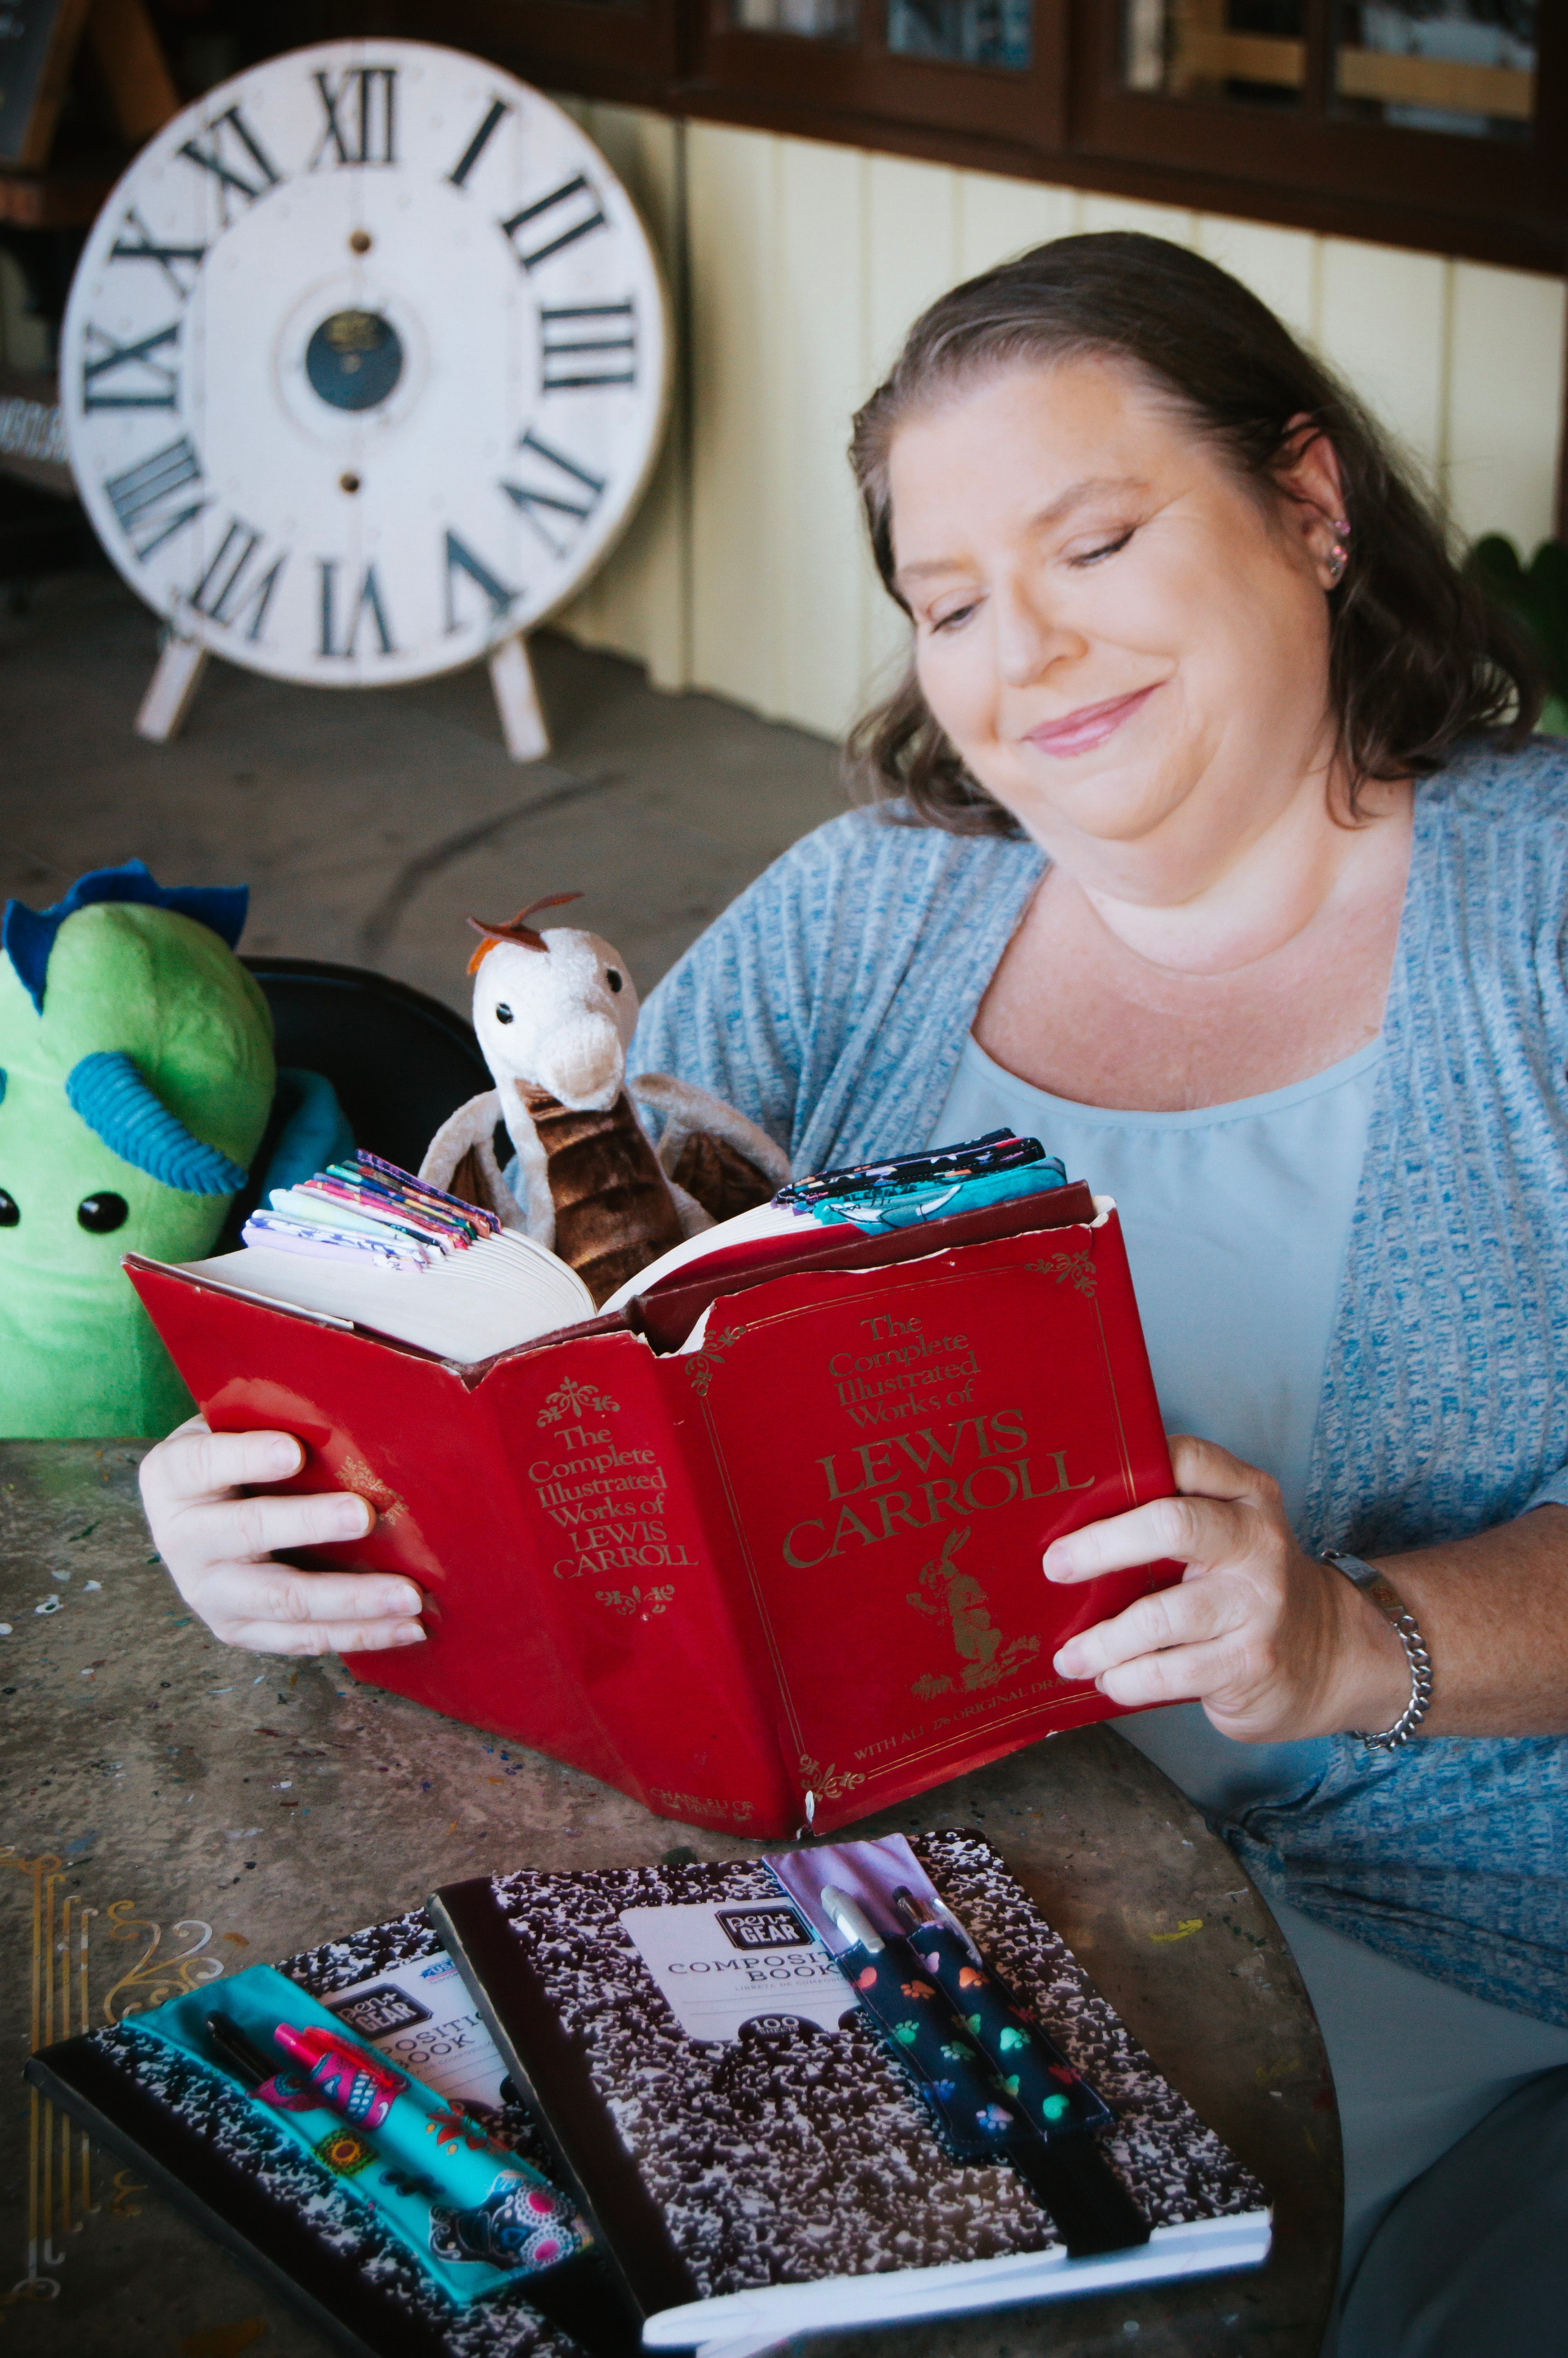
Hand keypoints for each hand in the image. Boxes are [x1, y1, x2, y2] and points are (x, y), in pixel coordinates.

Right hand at [139, 1416, 425, 1656]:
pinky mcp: (239, 1629)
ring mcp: (209, 1592)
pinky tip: (407, 1627)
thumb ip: (278, 1415)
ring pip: (283, 1600)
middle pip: (246, 1533)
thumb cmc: (242, 1452)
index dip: (248, 1457)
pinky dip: (358, 1634)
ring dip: (352, 1599)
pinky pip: (302, 1639)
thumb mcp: (239, 1423)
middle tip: (365, 1515)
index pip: (205, 1462)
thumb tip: (357, 1406)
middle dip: (309, 1524)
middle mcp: (181, 1538)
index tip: (294, 1450)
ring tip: (409, 1594)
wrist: (203, 1513)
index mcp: (174, 1476)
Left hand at [1043, 1435, 1406, 1742]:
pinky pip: (1169, 1672)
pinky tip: (1108, 1680)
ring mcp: (1258, 1605)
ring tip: (1068, 1655)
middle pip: (1171, 1526)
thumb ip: (1170, 1520)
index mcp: (1247, 1496)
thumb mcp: (1227, 1536)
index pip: (1186, 1459)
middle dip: (1101, 1547)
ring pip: (1159, 1616)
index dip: (1125, 1472)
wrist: (1329, 1656)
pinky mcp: (1250, 1663)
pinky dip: (1126, 1679)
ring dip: (1101, 1640)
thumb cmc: (1246, 1587)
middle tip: (1055, 1567)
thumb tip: (1065, 1533)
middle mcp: (1258, 1542)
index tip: (1070, 1497)